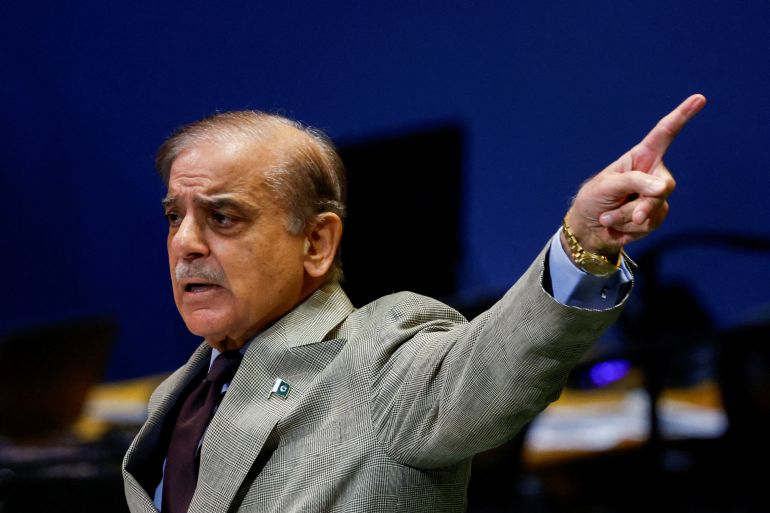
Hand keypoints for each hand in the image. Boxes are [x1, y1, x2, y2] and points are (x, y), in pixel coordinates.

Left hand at [564, 94, 706, 258]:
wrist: (588, 229)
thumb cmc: (593, 200)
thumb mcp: (606, 186)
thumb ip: (634, 182)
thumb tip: (663, 188)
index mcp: (640, 157)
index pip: (664, 134)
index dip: (681, 116)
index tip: (699, 98)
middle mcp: (652, 174)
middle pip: (665, 186)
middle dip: (644, 203)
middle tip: (628, 213)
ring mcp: (656, 196)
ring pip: (654, 209)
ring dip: (627, 218)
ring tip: (609, 216)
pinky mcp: (655, 216)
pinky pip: (650, 224)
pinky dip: (629, 229)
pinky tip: (617, 226)